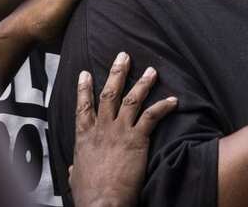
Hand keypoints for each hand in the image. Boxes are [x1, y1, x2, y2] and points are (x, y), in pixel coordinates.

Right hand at [70, 53, 177, 206]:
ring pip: (132, 100)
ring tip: (153, 70)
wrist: (102, 203)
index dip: (84, 89)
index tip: (85, 73)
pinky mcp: (136, 139)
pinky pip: (152, 116)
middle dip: (116, 73)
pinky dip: (163, 106)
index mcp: (84, 138)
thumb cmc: (89, 195)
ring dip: (143, 83)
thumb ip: (76, 168)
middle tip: (123, 55)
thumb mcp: (76, 178)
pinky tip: (174, 100)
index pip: (83, 108)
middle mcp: (101, 130)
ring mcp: (119, 132)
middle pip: (108, 94)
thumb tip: (73, 169)